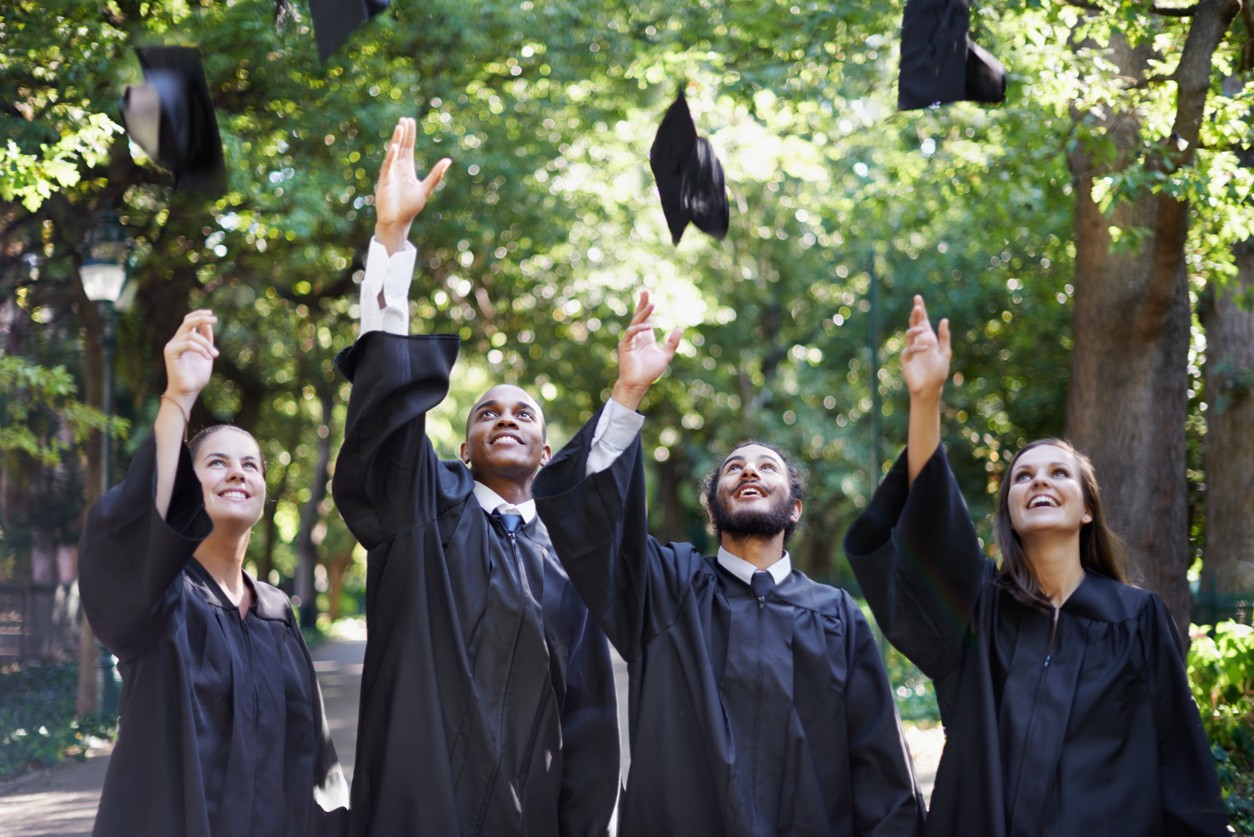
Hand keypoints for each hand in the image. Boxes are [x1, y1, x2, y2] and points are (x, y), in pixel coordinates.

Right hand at [163, 310, 217, 409]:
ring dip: (206, 344)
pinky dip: (201, 349)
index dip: (198, 315)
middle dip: (202, 318)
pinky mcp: (170, 352)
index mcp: (184, 341)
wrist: (189, 391)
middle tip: (215, 319)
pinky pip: (188, 343)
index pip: (188, 321)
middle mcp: (176, 341)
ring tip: (215, 355)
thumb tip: (208, 325)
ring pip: (191, 334)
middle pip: (187, 322)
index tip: (211, 314)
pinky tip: (208, 358)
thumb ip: (207, 340)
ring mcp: (172, 346)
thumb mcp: (206, 354)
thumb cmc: (197, 377)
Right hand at [373, 117, 451, 252]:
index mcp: (407, 169)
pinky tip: (394, 147)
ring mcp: (390, 173)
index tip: (410, 121)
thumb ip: (436, 175)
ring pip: (393, 153)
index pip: (408, 148)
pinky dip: (391, 157)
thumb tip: (448, 160)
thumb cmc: (409, 207)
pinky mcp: (385, 181)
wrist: (398, 222)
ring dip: (397, 140)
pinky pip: (387, 166)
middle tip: (405, 119)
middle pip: (400, 147)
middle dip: (403, 134)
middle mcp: (398, 168)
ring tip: (400, 127)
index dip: (410, 135)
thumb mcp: (425, 189)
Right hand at [611, 291, 682, 410]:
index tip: (650, 297)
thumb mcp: (665, 356)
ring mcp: (630, 340)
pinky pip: (631, 333)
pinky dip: (638, 328)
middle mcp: (637, 336)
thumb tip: (680, 329)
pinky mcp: (625, 345)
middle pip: (639, 316)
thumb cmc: (650, 372)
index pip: (647, 319)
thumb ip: (672, 343)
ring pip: (636, 322)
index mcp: (646, 337)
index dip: (648, 308)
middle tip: (645, 291)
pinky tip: (647, 326)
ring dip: (643, 313)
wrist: (639, 384)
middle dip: (642, 304)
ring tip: (651, 304)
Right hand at [901, 294, 950, 399]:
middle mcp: (919, 342)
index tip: (918, 298)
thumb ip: (944, 337)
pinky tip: (924, 348)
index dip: (921, 311)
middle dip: (915, 315)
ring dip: (915, 330)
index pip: (923, 321)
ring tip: (923, 329)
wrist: (931, 388)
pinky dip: (916, 347)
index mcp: (928, 338)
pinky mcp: (906, 359)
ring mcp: (911, 350)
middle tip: (917, 306)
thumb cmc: (938, 372)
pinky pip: (908, 349)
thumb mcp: (945, 352)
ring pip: (909, 334)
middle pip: (914, 324)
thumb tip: (944, 319)